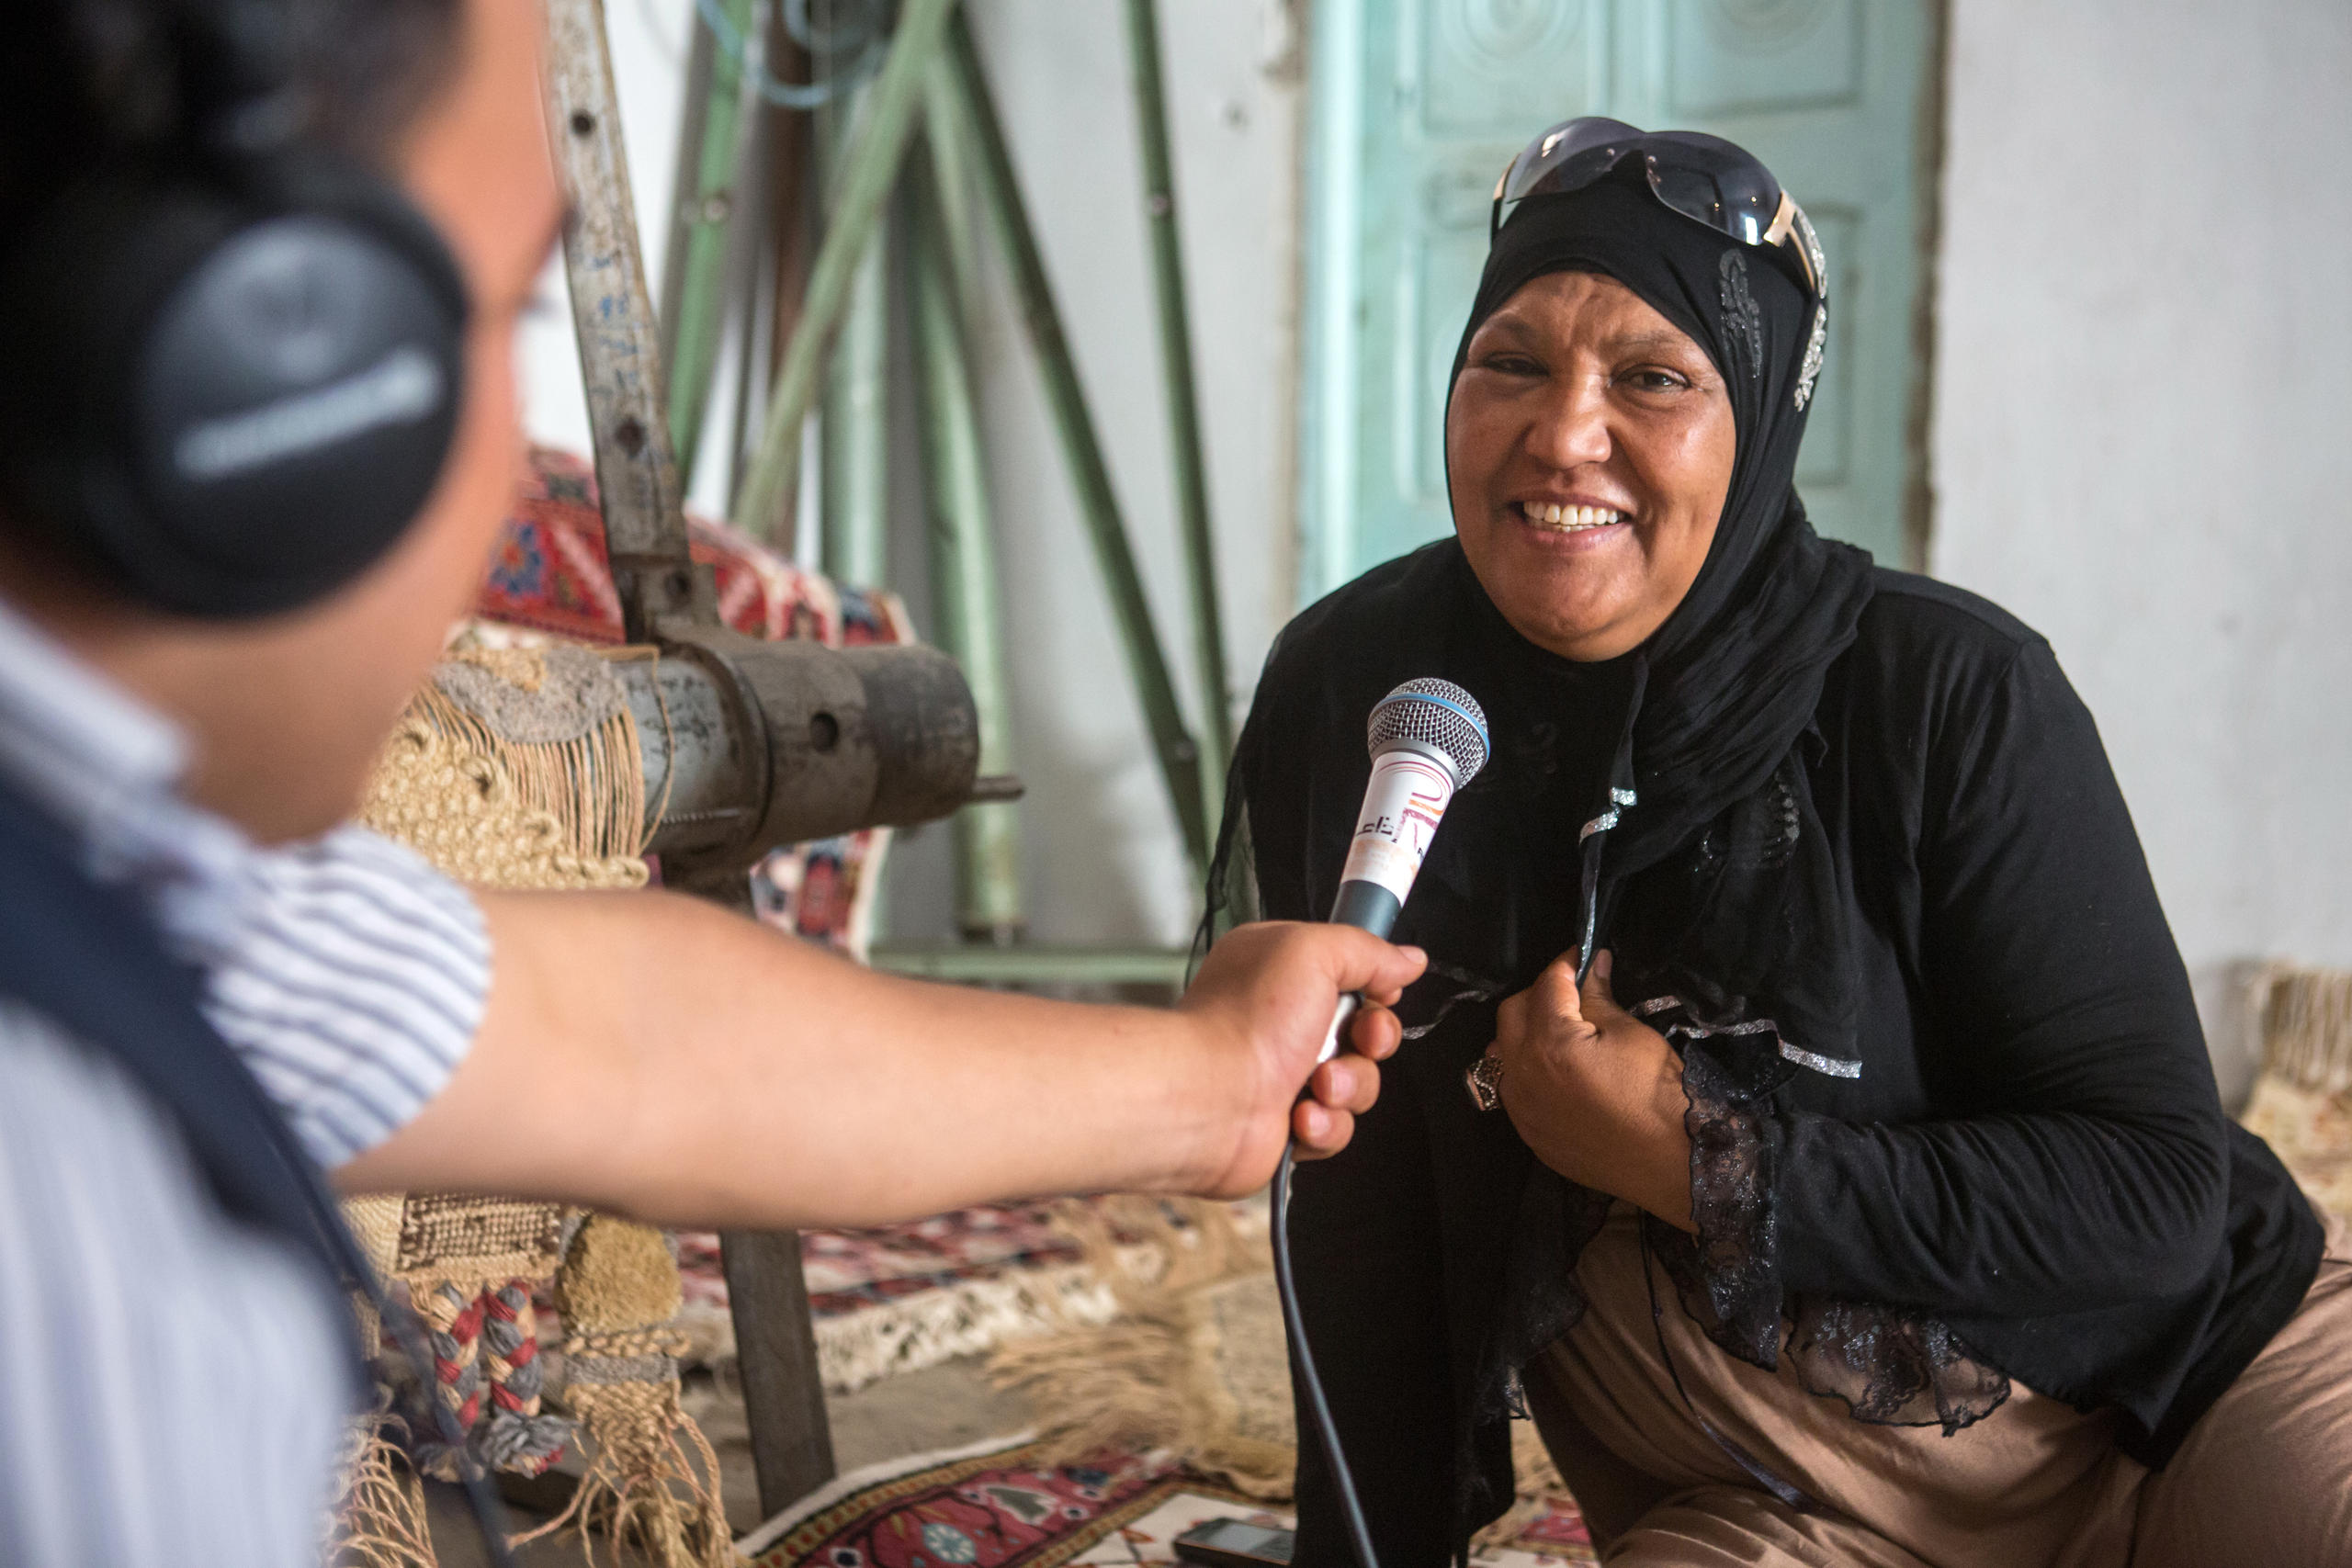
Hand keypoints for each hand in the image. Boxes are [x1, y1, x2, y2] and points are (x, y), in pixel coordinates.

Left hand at [1177, 921, 1426, 1195]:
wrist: (1209, 1100)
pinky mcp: (1288, 1122)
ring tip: (1316, 1084)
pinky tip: (1299, 1116)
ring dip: (1348, 1085)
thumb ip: (1367, 950)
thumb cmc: (1244, 1024)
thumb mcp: (1314, 952)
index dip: (1375, 985)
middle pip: (1365, 1031)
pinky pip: (1338, 1126)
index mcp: (1282, 970)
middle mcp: (1282, 1020)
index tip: (1381, 991)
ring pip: (1358, 1083)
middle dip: (1372, 1039)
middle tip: (1358, 1039)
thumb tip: (1407, 959)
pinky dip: (1325, 1124)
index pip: (1351, 972)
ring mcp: (1285, 1074)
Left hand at [1486, 950, 1694, 1229]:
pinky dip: (1527, 1069)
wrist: (1671, 1164)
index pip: (1547, 986)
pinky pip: (1512, 1089)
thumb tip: (1592, 964)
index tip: (1582, 955)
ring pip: (1503, 1053)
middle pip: (1512, 1014)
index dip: (1566, 964)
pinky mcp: (1529, 1135)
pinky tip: (1556, 1070)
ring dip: (1524, 1033)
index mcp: (1549, 1044)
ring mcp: (1521, 1110)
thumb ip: (1599, 998)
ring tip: (1559, 1030)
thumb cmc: (1658, 1094)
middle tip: (1572, 993)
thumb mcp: (1631, 1034)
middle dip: (1538, 995)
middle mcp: (1522, 1075)